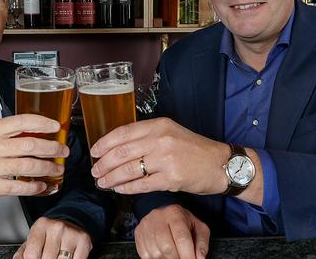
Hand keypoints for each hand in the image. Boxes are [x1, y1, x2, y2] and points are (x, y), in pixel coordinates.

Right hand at [0, 114, 68, 201]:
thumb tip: (42, 132)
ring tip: (56, 168)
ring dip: (46, 167)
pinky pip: (18, 187)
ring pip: (26, 166)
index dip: (41, 123)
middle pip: (28, 145)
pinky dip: (34, 186)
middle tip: (62, 151)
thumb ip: (11, 133)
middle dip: (51, 148)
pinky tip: (42, 185)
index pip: (20, 122)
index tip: (56, 127)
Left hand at [13, 217, 91, 258]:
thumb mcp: (33, 240)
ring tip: (56, 256)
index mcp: (41, 226)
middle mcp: (57, 227)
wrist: (70, 223)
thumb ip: (23, 253)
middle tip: (47, 256)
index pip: (31, 254)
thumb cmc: (49, 235)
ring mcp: (71, 233)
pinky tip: (67, 257)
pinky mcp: (84, 241)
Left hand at [90, 117, 228, 194]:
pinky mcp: (171, 179)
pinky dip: (126, 188)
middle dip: (104, 163)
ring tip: (103, 182)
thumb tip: (118, 147)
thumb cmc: (195, 149)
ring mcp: (166, 160)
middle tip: (95, 171)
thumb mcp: (171, 132)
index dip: (105, 143)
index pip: (124, 132)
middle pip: (122, 151)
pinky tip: (119, 189)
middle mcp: (161, 140)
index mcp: (159, 125)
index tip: (94, 151)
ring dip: (111, 177)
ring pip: (128, 169)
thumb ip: (147, 136)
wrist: (221, 164)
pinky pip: (141, 184)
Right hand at [134, 205, 208, 258]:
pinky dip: (155, 258)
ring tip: (173, 255)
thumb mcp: (198, 227)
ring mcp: (146, 225)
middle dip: (177, 258)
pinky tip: (162, 254)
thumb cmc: (183, 221)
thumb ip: (201, 244)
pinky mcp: (138, 233)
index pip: (181, 237)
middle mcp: (158, 217)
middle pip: (166, 247)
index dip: (187, 254)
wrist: (164, 211)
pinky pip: (145, 254)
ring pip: (155, 252)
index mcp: (175, 213)